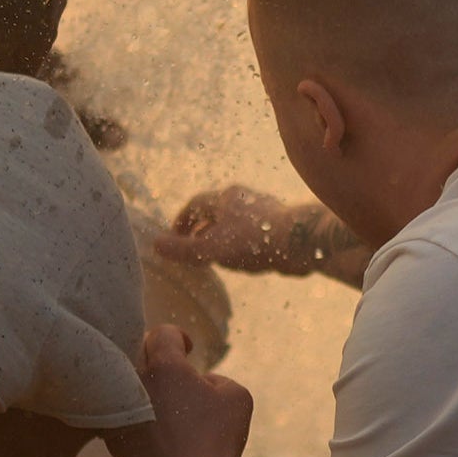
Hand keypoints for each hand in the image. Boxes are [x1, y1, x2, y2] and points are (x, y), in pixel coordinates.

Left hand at [105, 323, 254, 456]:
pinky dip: (132, 416)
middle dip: (154, 361)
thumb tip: (200, 382)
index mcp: (165, 368)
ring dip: (140, 389)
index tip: (187, 350)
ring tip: (159, 404)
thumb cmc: (218, 441)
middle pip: (136, 356)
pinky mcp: (111, 437)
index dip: (177, 338)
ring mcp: (119, 412)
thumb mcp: (236, 396)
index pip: (162, 334)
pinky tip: (150, 429)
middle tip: (171, 375)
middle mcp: (135, 383)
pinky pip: (119, 415)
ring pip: (124, 386)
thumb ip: (216, 377)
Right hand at [169, 181, 340, 276]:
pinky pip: (253, 231)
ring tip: (215, 255)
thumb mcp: (212, 249)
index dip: (181, 221)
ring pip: (235, 221)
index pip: (195, 205)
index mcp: (224, 198)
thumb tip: (156, 246)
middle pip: (215, 211)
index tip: (174, 237)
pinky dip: (241, 242)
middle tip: (193, 248)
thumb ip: (184, 249)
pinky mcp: (279, 222)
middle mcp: (243, 198)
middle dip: (201, 229)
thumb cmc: (255, 242)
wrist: (302, 242)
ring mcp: (263, 209)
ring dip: (222, 236)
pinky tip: (244, 258)